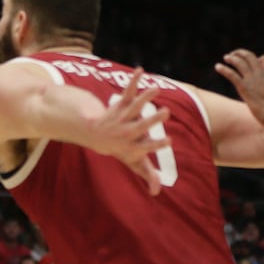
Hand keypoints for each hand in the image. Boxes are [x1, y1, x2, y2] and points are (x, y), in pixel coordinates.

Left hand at [82, 69, 171, 196]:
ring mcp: (122, 117)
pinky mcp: (120, 104)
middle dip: (153, 120)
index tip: (169, 140)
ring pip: (134, 107)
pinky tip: (140, 70)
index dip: (157, 144)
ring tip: (156, 89)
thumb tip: (156, 192)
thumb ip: (147, 175)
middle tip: (166, 112)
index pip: (146, 147)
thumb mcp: (132, 162)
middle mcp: (126, 132)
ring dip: (145, 97)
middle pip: (140, 126)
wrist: (94, 134)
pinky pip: (127, 92)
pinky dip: (133, 81)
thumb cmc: (120, 149)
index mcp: (132, 146)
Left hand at [214, 49, 263, 126]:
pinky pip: (231, 74)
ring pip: (240, 62)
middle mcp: (262, 74)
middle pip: (250, 56)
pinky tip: (217, 66)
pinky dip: (223, 69)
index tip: (255, 63)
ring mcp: (252, 80)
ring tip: (226, 57)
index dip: (259, 59)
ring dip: (232, 58)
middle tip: (234, 54)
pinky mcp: (244, 87)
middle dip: (242, 53)